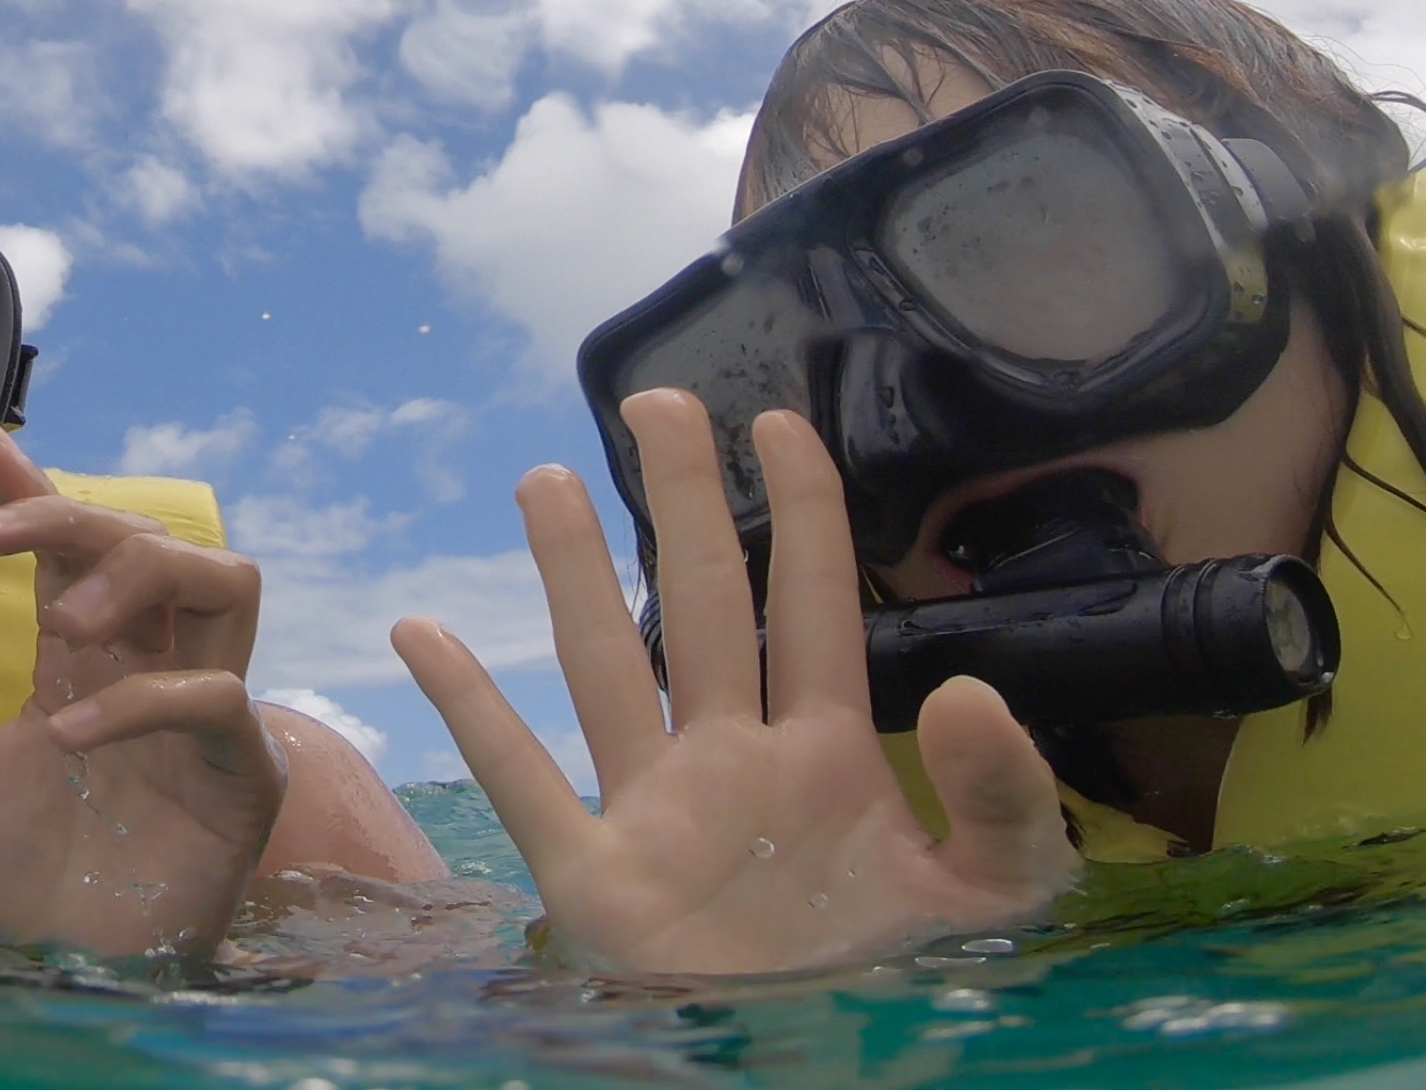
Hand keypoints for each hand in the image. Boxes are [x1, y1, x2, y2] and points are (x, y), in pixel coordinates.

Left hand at [0, 422, 285, 956]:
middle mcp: (149, 670)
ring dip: (146, 571)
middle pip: (156, 541)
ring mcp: (201, 716)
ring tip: (70, 618)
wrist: (48, 973)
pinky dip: (141, 700)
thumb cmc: (5, 883)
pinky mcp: (237, 773)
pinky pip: (216, 696)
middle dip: (78, 518)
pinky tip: (69, 737)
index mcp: (82, 662)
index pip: (70, 551)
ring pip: (228, 581)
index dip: (35, 491)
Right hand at [394, 390, 1076, 973]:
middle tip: (656, 402)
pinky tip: (423, 632)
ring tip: (544, 478)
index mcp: (828, 754)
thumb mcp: (996, 895)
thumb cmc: (914, 995)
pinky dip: (469, 708)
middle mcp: (731, 762)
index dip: (800, 511)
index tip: (777, 423)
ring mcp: (656, 815)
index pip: (809, 604)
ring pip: (602, 667)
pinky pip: (523, 781)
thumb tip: (961, 685)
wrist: (825, 1082)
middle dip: (679, 502)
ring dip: (572, 574)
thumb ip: (1002, 792)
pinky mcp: (596, 882)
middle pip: (698, 605)